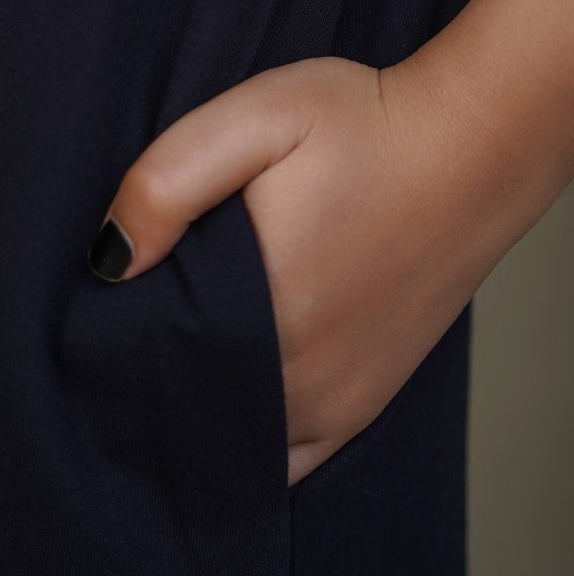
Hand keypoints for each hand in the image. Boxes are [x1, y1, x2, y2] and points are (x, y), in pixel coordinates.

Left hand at [84, 53, 504, 483]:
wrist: (467, 148)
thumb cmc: (359, 125)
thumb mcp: (253, 117)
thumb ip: (169, 183)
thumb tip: (108, 260)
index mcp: (260, 310)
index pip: (145, 355)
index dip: (111, 326)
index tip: (108, 286)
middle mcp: (297, 376)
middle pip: (184, 398)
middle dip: (148, 364)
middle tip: (142, 302)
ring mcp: (334, 403)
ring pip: (230, 434)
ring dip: (196, 399)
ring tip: (184, 333)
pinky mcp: (361, 406)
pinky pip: (285, 457)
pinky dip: (246, 435)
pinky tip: (227, 385)